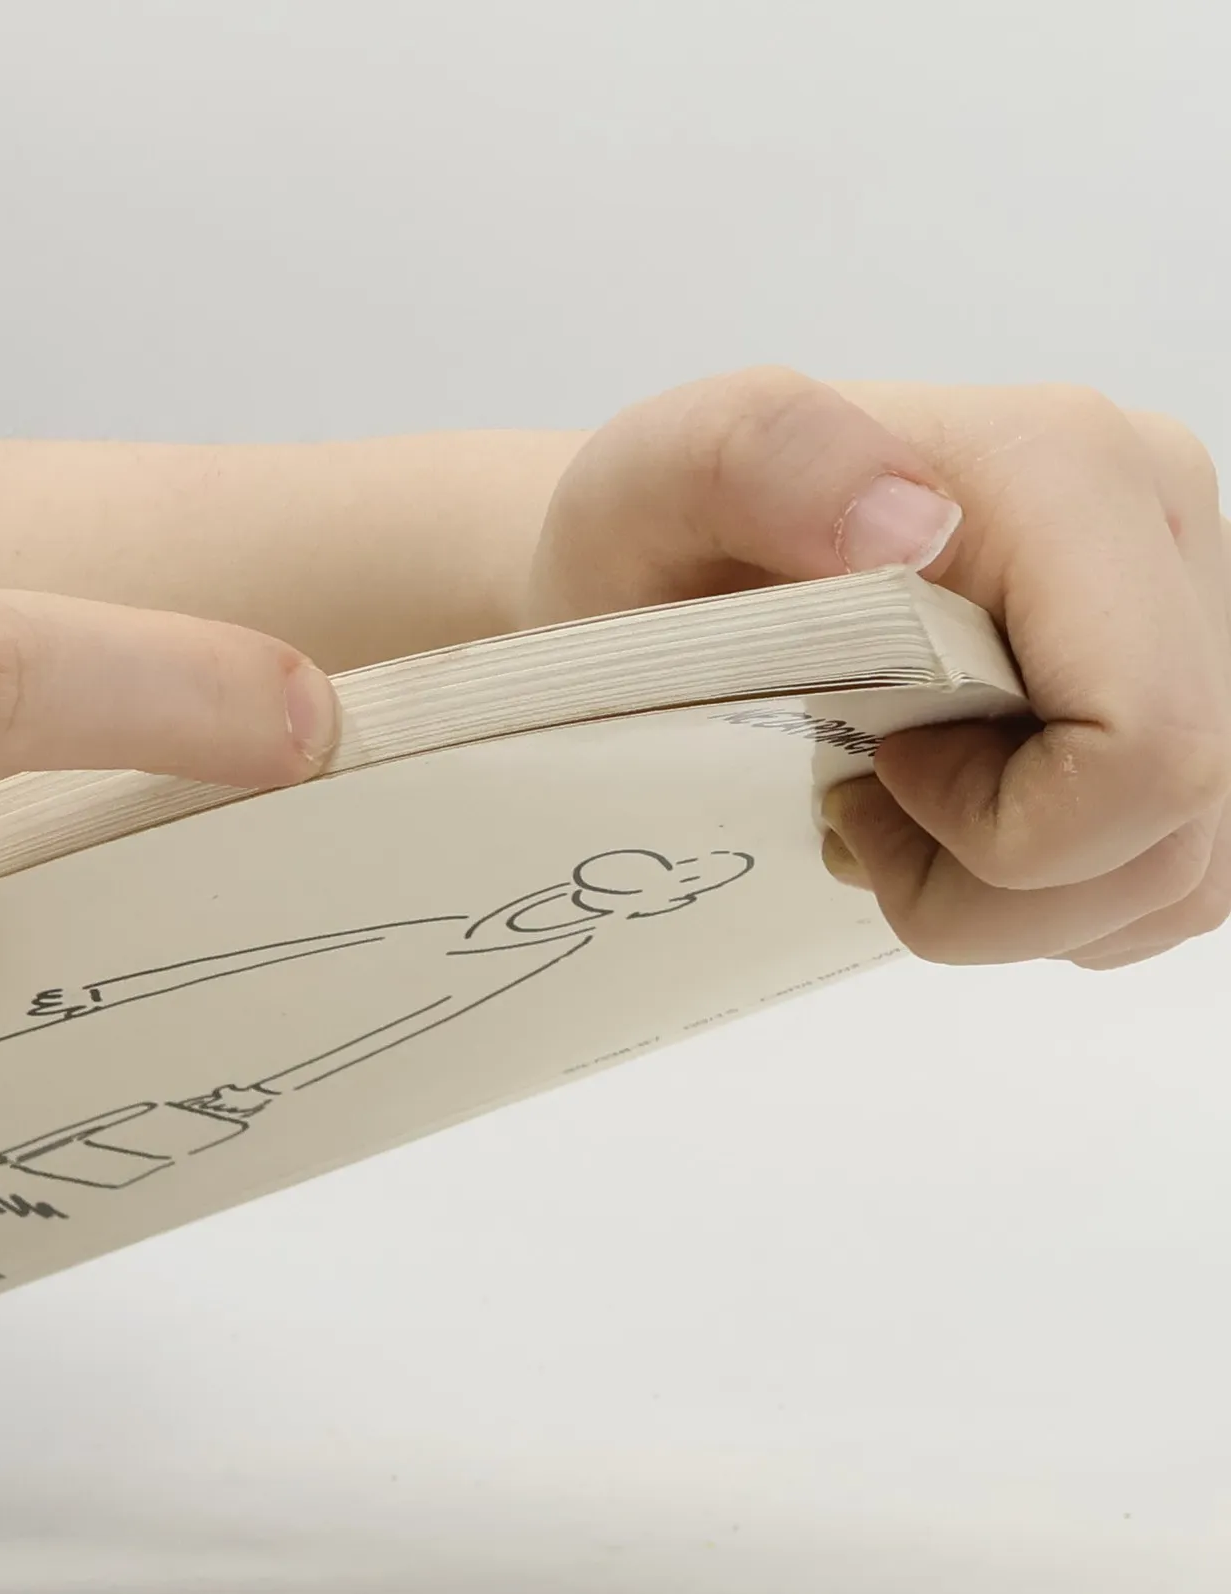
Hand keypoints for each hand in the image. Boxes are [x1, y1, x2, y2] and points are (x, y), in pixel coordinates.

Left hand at [523, 368, 1229, 970]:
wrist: (666, 566)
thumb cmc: (656, 545)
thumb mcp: (649, 480)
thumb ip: (760, 458)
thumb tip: (913, 521)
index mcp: (1071, 475)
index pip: (1144, 746)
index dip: (1001, 828)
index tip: (865, 774)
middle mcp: (1161, 533)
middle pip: (1176, 824)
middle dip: (999, 889)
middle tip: (857, 821)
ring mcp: (1186, 618)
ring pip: (1187, 863)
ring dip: (1026, 903)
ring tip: (897, 823)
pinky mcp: (1175, 689)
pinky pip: (1177, 864)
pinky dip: (1061, 893)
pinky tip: (956, 831)